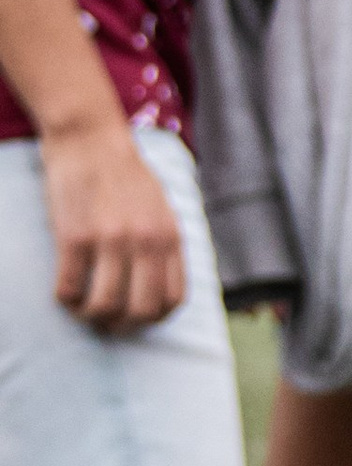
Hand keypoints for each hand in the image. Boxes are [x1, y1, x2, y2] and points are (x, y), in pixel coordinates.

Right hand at [40, 111, 186, 331]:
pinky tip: (63, 291)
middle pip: (142, 310)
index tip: (135, 318)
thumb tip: (163, 288)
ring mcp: (111, 239)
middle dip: (122, 326)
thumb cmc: (124, 175)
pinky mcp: (75, 235)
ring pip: (105, 305)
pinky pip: (69, 287)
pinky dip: (65, 299)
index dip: (153, 319)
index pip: (173, 300)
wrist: (90, 139)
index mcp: (170, 236)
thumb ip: (165, 245)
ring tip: (81, 309)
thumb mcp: (161, 208)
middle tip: (105, 322)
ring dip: (90, 316)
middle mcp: (146, 241)